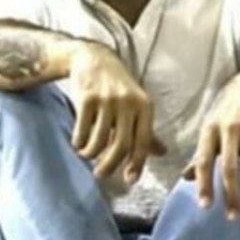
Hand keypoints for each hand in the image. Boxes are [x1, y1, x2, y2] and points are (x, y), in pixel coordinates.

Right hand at [67, 42, 165, 182]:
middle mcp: (129, 103)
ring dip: (91, 154)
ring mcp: (107, 100)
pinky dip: (79, 142)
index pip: (144, 141)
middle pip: (121, 144)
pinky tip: (78, 143)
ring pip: (99, 139)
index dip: (137, 163)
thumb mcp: (138, 105)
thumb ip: (146, 130)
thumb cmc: (119, 88)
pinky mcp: (86, 97)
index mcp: (145, 107)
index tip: (130, 180)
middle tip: (101, 175)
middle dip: (110, 164)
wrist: (94, 59)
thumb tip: (161, 153)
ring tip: (87, 155)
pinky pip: (82, 129)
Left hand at [183, 70, 239, 219]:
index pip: (203, 162)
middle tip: (234, 216)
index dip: (204, 185)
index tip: (206, 207)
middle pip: (229, 168)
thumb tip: (186, 179)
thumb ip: (201, 153)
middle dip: (232, 195)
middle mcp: (229, 130)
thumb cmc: (229, 108)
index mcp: (209, 130)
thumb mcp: (210, 125)